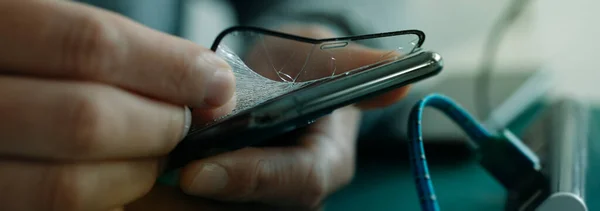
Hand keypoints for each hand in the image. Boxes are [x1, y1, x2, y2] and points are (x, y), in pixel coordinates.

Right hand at [0, 1, 234, 210]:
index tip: (214, 82)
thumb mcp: (34, 29)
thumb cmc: (14, 60)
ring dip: (137, 170)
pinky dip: (106, 198)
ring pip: (69, 186)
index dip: (168, 67)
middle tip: (184, 121)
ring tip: (152, 151)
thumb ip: (102, 51)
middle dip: (160, 124)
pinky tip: (116, 175)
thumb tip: (203, 77)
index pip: (89, 46)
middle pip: (86, 120)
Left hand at [161, 25, 409, 208]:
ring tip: (141, 174)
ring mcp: (264, 198)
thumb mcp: (320, 56)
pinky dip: (172, 200)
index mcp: (327, 160)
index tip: (198, 172)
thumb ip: (351, 65)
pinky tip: (144, 179)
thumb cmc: (302, 66)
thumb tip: (399, 69)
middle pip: (257, 208)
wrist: (277, 81)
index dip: (253, 178)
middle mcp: (296, 190)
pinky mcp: (232, 199)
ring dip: (183, 201)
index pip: (297, 181)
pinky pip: (204, 207)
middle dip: (209, 194)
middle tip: (156, 172)